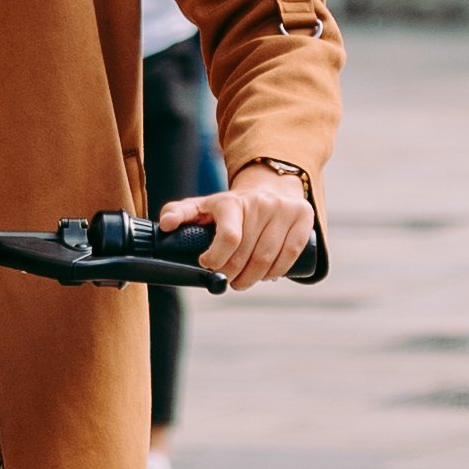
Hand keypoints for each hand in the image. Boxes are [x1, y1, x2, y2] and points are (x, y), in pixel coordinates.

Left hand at [180, 162, 317, 286]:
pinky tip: (266, 274)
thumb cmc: (231, 207)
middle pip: (247, 254)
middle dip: (232, 274)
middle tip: (227, 280)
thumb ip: (179, 213)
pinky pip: (290, 255)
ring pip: (267, 259)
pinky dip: (276, 271)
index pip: (229, 237)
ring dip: (252, 278)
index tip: (208, 264)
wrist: (270, 187)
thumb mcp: (203, 206)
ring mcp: (284, 209)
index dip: (217, 259)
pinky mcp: (303, 217)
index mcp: (232, 201)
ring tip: (243, 281)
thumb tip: (165, 225)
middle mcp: (260, 202)